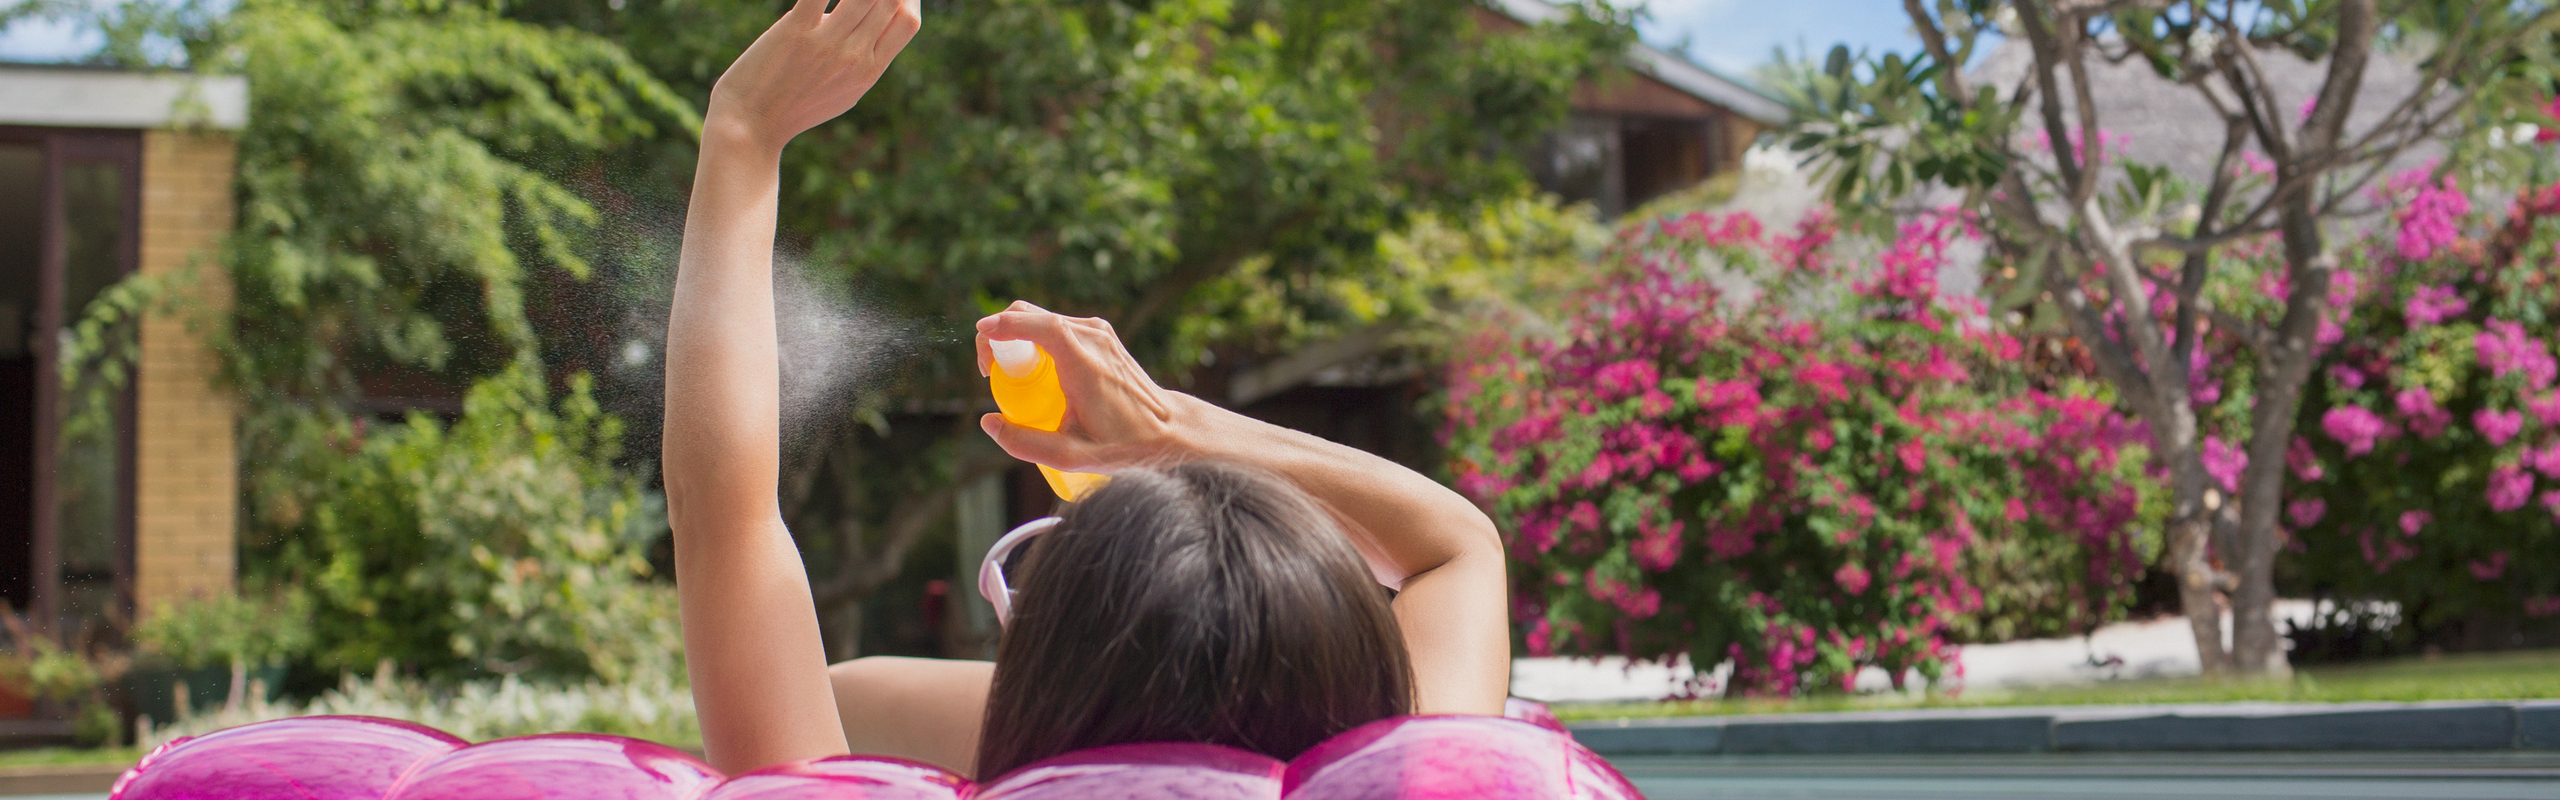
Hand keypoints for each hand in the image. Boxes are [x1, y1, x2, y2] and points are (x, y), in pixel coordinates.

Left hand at [706, 0, 920, 151]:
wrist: (750, 126)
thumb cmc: (791, 108)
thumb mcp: (840, 92)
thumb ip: (858, 59)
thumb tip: (860, 25)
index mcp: (869, 71)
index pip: (908, 21)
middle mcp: (855, 56)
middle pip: (890, 0)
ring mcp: (827, 43)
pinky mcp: (796, 30)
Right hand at [974, 302, 1194, 470]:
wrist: (1170, 430)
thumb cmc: (1124, 445)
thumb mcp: (1070, 455)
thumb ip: (1025, 443)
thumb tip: (989, 422)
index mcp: (1083, 360)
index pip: (1034, 324)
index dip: (1000, 327)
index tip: (981, 343)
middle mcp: (1092, 336)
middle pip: (1031, 314)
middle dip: (1001, 334)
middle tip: (990, 371)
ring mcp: (1099, 332)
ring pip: (1043, 319)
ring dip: (1018, 338)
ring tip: (1013, 377)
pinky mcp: (1102, 335)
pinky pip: (1058, 327)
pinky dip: (1037, 340)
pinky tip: (1038, 372)